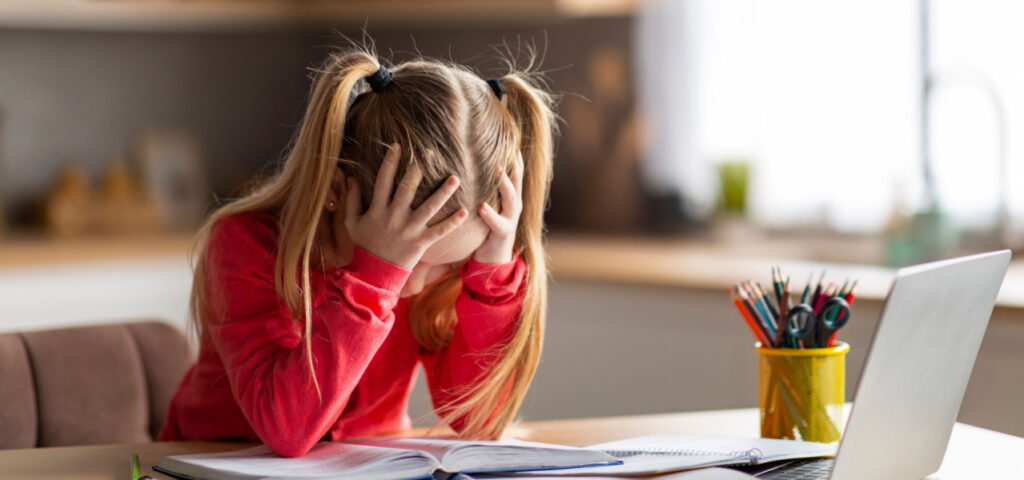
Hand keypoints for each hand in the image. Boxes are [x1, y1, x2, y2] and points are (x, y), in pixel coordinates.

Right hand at [345, 143, 467, 268]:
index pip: (383, 180)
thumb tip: (351, 178)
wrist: (373, 273)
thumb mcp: (352, 222)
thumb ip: (351, 200)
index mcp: (377, 209)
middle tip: (430, 153)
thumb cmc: (364, 245)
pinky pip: (439, 231)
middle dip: (419, 170)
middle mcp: (394, 217)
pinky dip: (452, 222)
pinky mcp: (420, 243)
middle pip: (408, 189)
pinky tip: (464, 211)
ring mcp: (408, 230)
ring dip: (443, 192)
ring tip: (455, 178)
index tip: (398, 146)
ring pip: (428, 207)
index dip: (390, 162)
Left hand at [474, 152, 523, 263]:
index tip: (511, 137)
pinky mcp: (503, 233)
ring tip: (497, 171)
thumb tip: (470, 163)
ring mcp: (510, 219)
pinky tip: (482, 207)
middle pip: (516, 180)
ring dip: (504, 184)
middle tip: (507, 147)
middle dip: (512, 164)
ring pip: (511, 198)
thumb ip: (483, 187)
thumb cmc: (486, 226)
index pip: (514, 172)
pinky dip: (490, 214)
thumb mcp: (487, 203)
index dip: (513, 156)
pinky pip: (497, 223)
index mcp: (509, 196)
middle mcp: (513, 205)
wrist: (492, 258)